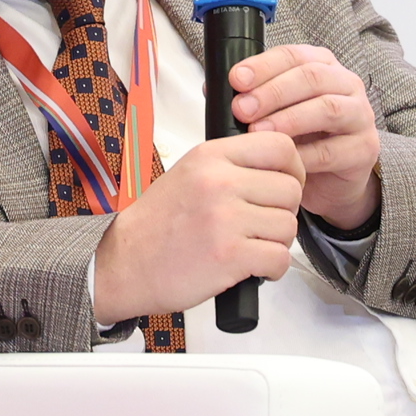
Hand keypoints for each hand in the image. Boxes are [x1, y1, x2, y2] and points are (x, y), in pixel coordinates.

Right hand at [92, 131, 302, 323]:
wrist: (122, 264)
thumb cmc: (156, 226)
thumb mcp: (188, 175)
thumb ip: (229, 166)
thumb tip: (276, 169)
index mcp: (210, 157)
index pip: (280, 146)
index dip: (293, 168)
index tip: (284, 184)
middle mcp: (219, 182)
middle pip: (291, 189)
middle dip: (284, 212)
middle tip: (262, 225)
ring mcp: (225, 219)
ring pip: (288, 226)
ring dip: (276, 242)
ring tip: (252, 248)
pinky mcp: (230, 255)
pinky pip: (280, 259)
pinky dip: (272, 269)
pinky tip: (252, 269)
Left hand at [229, 46, 381, 230]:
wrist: (331, 182)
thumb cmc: (301, 139)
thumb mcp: (274, 113)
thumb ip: (249, 98)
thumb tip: (212, 88)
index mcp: (322, 65)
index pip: (293, 55)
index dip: (263, 65)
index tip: (236, 79)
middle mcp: (345, 84)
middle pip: (312, 77)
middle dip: (272, 91)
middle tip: (241, 108)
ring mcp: (360, 116)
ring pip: (328, 109)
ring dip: (289, 119)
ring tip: (257, 132)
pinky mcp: (364, 149)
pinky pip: (333, 150)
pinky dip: (304, 155)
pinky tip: (282, 160)